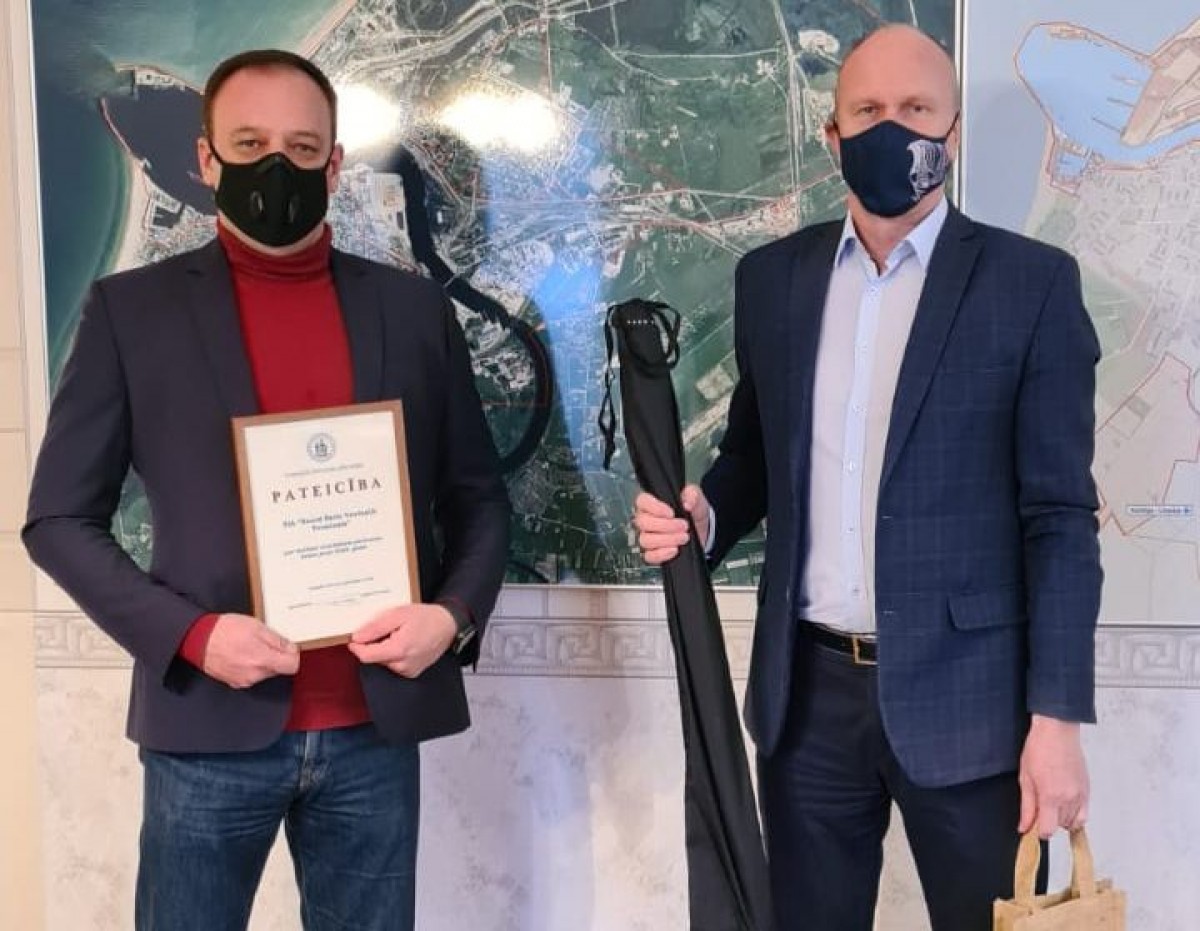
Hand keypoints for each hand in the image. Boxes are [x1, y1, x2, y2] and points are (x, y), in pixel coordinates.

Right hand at [202, 613, 299, 687]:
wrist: (198, 639)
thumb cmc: (224, 630)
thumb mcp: (257, 626)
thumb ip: (277, 640)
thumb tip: (291, 648)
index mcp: (262, 660)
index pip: (292, 666)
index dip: (293, 655)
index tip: (288, 648)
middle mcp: (254, 674)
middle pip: (278, 669)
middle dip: (275, 656)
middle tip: (263, 642)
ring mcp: (244, 680)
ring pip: (264, 672)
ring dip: (262, 661)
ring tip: (249, 646)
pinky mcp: (235, 682)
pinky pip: (251, 676)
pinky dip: (250, 666)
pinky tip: (241, 654)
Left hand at [348, 604, 456, 677]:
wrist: (447, 625)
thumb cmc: (426, 618)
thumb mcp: (397, 614)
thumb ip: (375, 627)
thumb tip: (357, 637)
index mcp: (398, 650)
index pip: (365, 656)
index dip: (357, 646)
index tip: (356, 637)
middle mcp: (403, 665)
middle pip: (374, 658)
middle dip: (374, 644)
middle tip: (387, 629)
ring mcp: (408, 671)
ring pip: (383, 662)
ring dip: (384, 649)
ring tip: (399, 635)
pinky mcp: (411, 672)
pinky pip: (393, 664)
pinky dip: (393, 654)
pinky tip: (404, 643)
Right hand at [632, 485, 710, 564]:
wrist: (702, 529)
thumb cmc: (693, 511)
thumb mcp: (696, 497)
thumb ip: (692, 494)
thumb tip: (686, 503)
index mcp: (652, 503)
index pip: (642, 502)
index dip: (655, 508)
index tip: (671, 513)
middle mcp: (646, 519)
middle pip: (643, 523)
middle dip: (666, 526)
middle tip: (683, 526)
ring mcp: (648, 537)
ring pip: (646, 540)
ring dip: (667, 540)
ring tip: (683, 537)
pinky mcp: (653, 552)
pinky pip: (650, 556)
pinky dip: (663, 554)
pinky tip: (675, 549)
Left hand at [1018, 715, 1089, 838]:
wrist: (1057, 731)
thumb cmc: (1039, 749)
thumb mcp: (1025, 778)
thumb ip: (1027, 807)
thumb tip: (1024, 827)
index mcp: (1051, 796)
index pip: (1047, 830)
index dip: (1038, 831)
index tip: (1033, 825)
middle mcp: (1069, 799)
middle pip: (1059, 827)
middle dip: (1048, 821)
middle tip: (1040, 806)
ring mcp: (1081, 795)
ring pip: (1073, 822)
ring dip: (1061, 819)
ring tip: (1051, 802)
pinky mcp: (1087, 790)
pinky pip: (1084, 814)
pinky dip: (1075, 815)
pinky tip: (1065, 805)